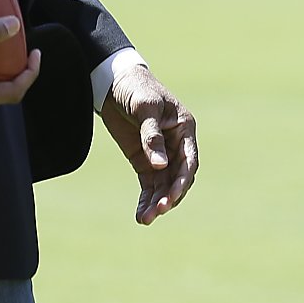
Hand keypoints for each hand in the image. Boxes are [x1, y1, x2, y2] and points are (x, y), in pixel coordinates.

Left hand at [101, 68, 198, 224]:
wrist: (114, 83)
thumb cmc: (136, 89)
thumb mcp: (144, 108)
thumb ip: (151, 136)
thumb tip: (160, 166)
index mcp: (184, 128)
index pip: (189, 160)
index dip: (182, 181)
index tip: (171, 198)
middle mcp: (177, 144)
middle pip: (178, 177)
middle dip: (169, 196)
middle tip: (157, 212)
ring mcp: (161, 154)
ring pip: (164, 185)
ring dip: (157, 202)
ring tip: (144, 219)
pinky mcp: (145, 161)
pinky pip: (150, 185)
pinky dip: (146, 199)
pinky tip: (140, 215)